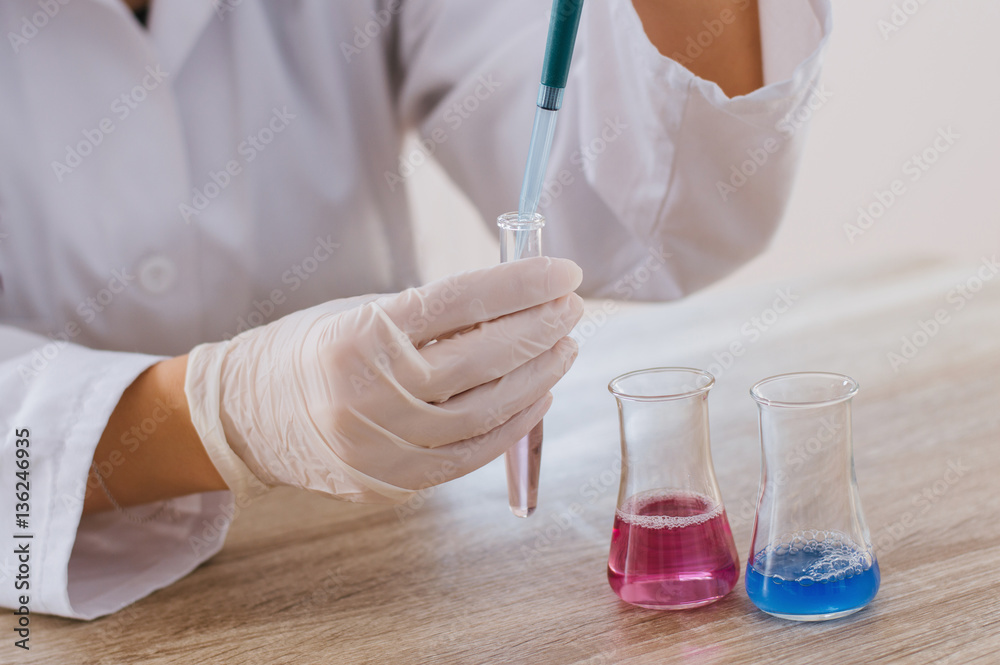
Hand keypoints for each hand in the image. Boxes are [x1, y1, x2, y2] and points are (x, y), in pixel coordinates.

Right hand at [185, 257, 584, 502]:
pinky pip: (470, 454)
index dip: (520, 285)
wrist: (246, 418)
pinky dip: (513, 424)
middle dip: (538, 329)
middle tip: (570, 307)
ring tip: (563, 347)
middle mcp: (372, 394)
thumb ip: (432, 313)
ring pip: (485, 410)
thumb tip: (514, 302)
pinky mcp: (393, 481)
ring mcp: (383, 445)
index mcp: (360, 336)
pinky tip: (539, 395)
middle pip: (481, 359)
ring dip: (537, 376)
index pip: (460, 303)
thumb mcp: (362, 312)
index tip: (562, 272)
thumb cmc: (308, 351)